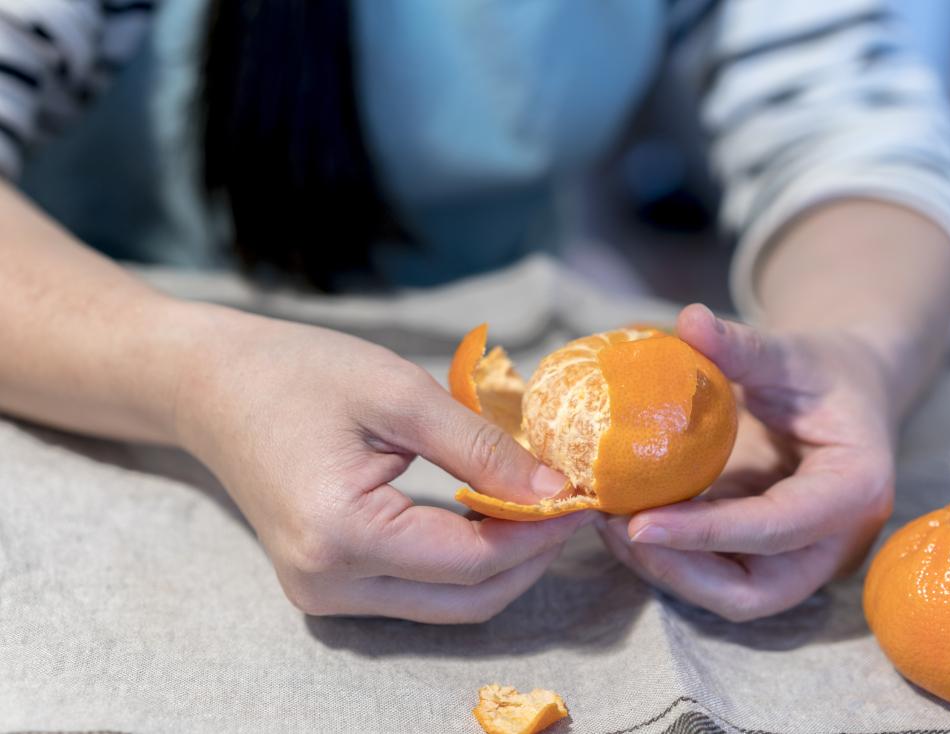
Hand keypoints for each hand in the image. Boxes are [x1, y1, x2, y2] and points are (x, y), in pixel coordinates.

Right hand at [173, 305, 590, 623]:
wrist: (210, 386)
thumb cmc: (298, 373)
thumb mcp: (398, 394)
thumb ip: (480, 448)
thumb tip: (554, 491)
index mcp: (341, 533)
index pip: (472, 559)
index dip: (539, 532)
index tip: (583, 496)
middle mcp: (327, 582)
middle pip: (465, 600)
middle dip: (529, 559)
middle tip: (571, 506)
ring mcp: (321, 594)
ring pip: (446, 606)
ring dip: (501, 566)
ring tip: (539, 508)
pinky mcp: (324, 586)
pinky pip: (416, 593)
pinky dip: (463, 564)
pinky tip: (488, 516)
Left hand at [597, 303, 896, 620]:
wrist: (846, 396)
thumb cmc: (822, 372)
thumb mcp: (790, 353)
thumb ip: (744, 346)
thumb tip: (690, 319)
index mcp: (852, 491)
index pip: (775, 528)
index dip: (704, 532)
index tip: (636, 524)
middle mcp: (832, 542)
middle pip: (752, 593)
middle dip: (678, 569)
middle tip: (613, 527)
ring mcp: (801, 558)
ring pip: (729, 595)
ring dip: (665, 568)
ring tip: (606, 522)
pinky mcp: (769, 558)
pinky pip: (717, 574)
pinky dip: (670, 555)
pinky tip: (623, 519)